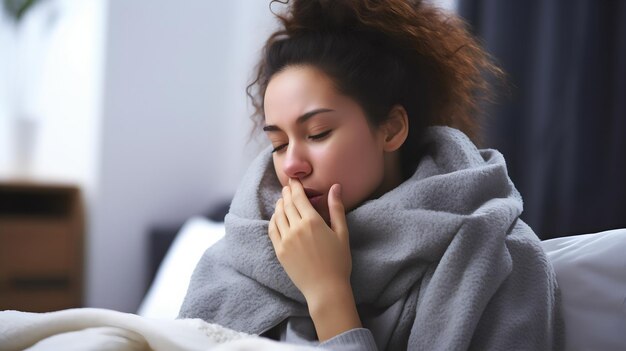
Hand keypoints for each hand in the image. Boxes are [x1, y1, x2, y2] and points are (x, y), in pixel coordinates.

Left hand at [268, 178, 350, 299]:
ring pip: (278, 215)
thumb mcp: (342, 233)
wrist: (325, 289)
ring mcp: (285, 240)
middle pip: (287, 204)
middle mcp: (296, 228)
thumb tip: (335, 187)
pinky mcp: (279, 251)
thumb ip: (336, 208)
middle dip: (287, 193)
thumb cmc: (338, 262)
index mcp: (312, 221)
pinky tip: (277, 216)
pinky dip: (274, 219)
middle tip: (287, 187)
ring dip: (280, 204)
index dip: (295, 186)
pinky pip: (272, 229)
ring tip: (283, 200)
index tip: (293, 180)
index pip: (299, 197)